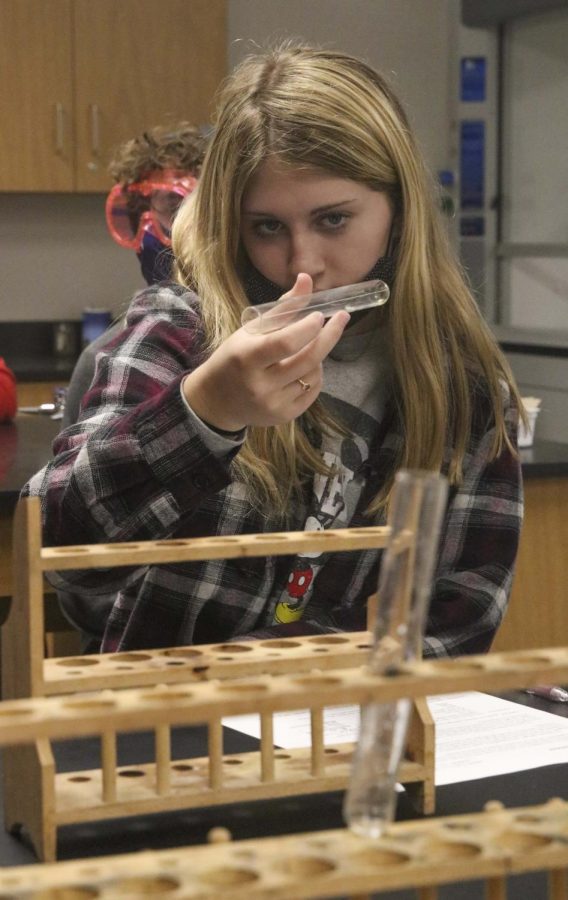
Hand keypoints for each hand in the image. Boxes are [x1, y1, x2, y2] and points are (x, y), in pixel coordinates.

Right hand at [183, 274, 349, 430]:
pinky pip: (313, 391)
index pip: (285, 342)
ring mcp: (273, 404)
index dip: (308, 327)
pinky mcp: (284, 416)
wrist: (217, 400)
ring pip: (313, 374)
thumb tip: (306, 279)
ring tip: (308, 347)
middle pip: (307, 359)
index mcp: (246, 357)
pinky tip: (305, 367)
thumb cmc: (235, 357)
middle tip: (342, 319)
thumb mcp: (250, 330)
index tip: (320, 314)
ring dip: (319, 356)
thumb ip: (283, 308)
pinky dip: (315, 374)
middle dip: (329, 336)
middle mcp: (260, 384)